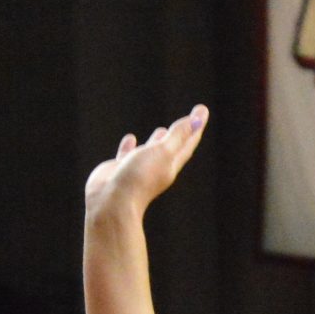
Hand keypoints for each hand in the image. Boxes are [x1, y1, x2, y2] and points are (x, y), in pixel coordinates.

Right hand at [85, 106, 208, 222]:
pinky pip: (127, 154)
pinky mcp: (120, 170)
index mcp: (171, 165)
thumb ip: (177, 136)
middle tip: (189, 120)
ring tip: (162, 129)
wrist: (112, 203)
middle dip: (182, 133)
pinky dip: (130, 146)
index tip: (202, 110)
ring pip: (151, 151)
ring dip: (157, 140)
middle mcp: (157, 167)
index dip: (195, 126)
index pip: (187, 142)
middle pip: (173, 147)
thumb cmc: (139, 178)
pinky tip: (130, 138)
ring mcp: (138, 169)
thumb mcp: (162, 152)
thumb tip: (197, 120)